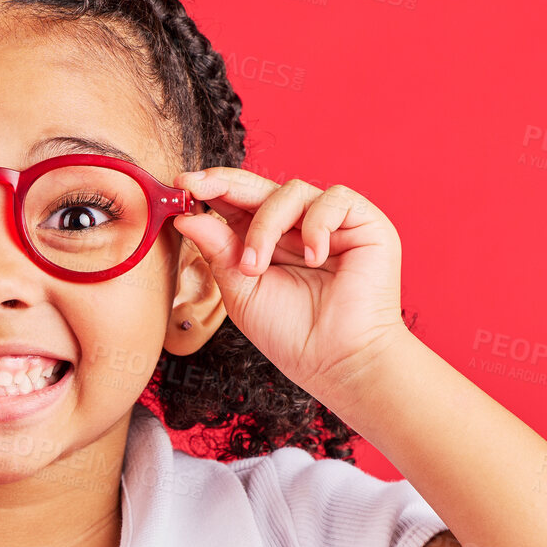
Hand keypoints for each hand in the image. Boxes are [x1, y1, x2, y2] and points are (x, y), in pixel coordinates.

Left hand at [172, 167, 408, 401]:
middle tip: (197, 187)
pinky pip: (334, 199)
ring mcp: (330, 223)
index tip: (182, 185)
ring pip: (292, 192)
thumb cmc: (291, 334)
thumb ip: (218, 251)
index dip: (212, 189)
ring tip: (256, 268)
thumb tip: (187, 218)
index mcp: (266, 241)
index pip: (238, 202)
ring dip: (266, 226)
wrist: (336, 361)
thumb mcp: (241, 291)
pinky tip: (314, 258)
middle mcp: (297, 226)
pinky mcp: (363, 222)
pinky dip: (317, 225)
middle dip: (226, 184)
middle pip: (261, 187)